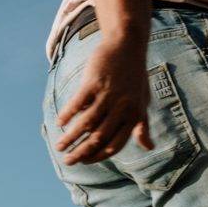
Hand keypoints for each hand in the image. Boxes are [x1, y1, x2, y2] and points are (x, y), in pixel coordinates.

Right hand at [56, 36, 153, 165]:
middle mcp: (121, 107)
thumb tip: (149, 147)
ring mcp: (107, 94)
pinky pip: (78, 104)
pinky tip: (59, 123)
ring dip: (71, 137)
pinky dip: (67, 115)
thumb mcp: (143, 101)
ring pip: (86, 123)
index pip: (114, 144)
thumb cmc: (135, 76)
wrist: (127, 45)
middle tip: (67, 161)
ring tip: (59, 146)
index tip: (84, 161)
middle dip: (81, 152)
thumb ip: (142, 125)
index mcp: (133, 115)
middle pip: (98, 137)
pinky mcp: (94, 82)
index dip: (98, 156)